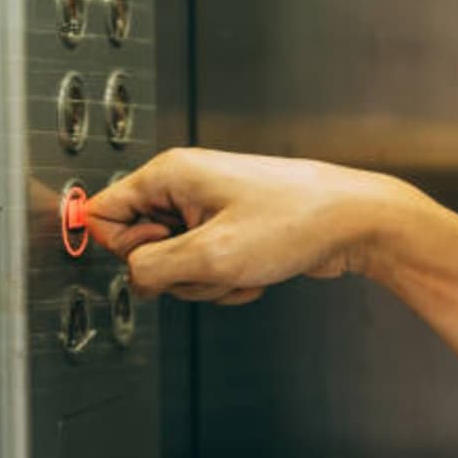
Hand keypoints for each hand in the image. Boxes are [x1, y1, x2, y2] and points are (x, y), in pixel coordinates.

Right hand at [87, 148, 403, 303]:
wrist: (355, 223)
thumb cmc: (296, 222)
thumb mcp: (212, 256)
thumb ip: (152, 270)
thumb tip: (131, 278)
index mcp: (169, 175)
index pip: (101, 215)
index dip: (126, 250)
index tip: (165, 257)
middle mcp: (185, 186)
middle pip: (141, 249)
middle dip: (177, 273)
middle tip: (215, 265)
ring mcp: (209, 209)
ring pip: (177, 267)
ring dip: (209, 282)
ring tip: (244, 268)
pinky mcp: (231, 231)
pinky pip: (207, 270)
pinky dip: (229, 282)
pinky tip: (258, 274)